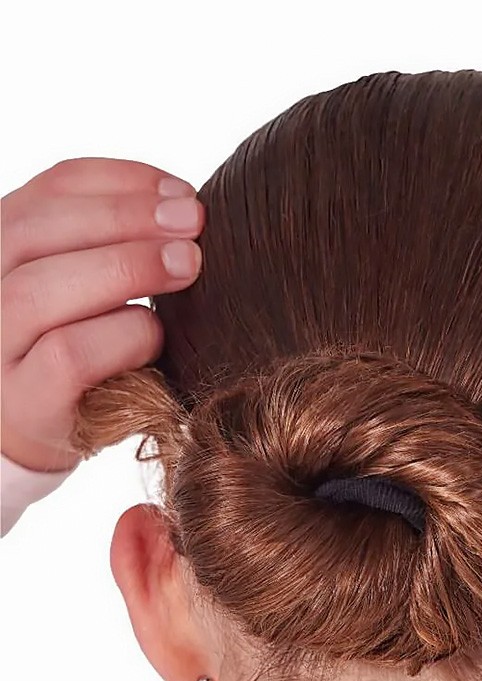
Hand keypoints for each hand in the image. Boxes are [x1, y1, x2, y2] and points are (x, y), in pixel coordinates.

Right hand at [1, 157, 203, 472]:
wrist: (38, 431)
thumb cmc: (86, 347)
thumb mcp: (93, 285)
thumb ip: (117, 243)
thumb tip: (188, 208)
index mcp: (5, 244)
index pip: (52, 188)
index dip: (121, 180)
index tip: (183, 191)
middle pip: (38, 230)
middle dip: (127, 217)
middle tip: (194, 224)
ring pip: (40, 289)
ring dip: (126, 267)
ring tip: (188, 264)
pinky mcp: (25, 402)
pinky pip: (68, 355)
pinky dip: (120, 335)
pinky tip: (155, 332)